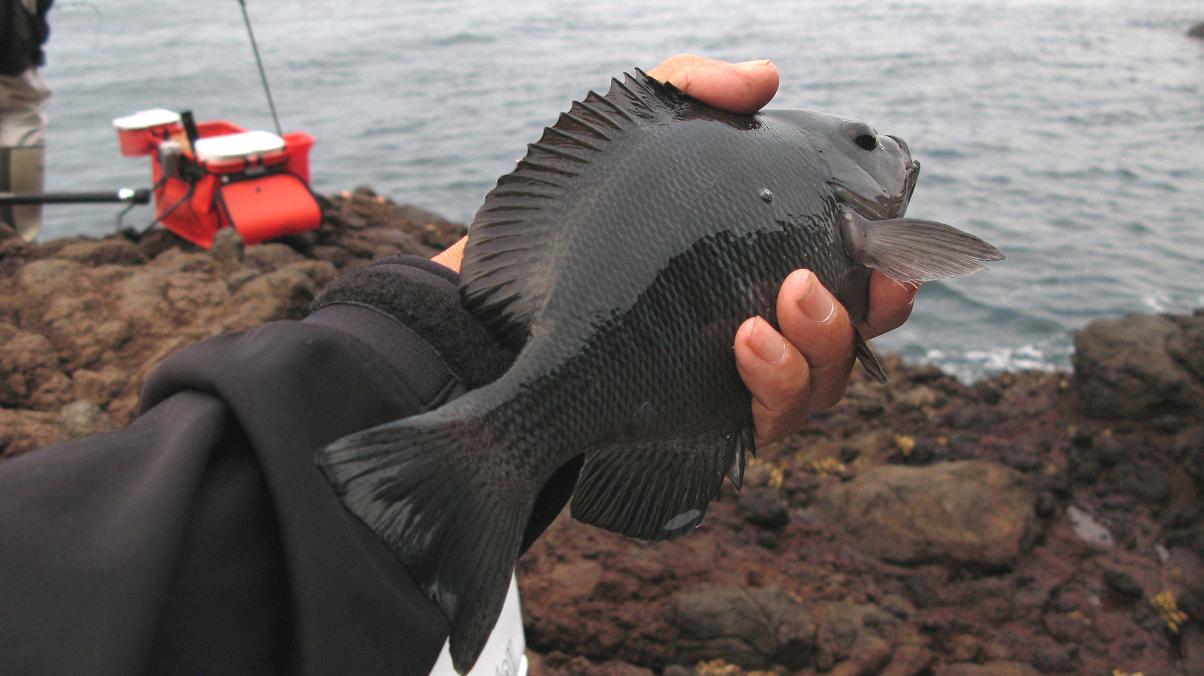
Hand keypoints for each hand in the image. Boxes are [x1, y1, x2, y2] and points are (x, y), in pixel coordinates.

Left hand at [432, 55, 917, 447]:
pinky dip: (771, 384)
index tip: (892, 252)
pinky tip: (743, 339)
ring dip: (819, 346)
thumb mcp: (629, 138)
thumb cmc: (579, 218)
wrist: (500, 299)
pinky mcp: (701, 420)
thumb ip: (692, 92)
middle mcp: (767, 329)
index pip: (856, 278)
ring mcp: (736, 380)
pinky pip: (766, 422)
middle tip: (833, 277)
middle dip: (867, 313)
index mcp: (769, 266)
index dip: (890, 271)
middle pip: (854, 339)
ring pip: (820, 386)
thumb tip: (767, 79)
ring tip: (779, 303)